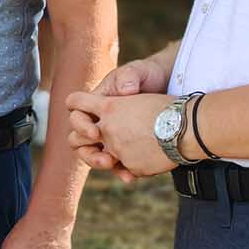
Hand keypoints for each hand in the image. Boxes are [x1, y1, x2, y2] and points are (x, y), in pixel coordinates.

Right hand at [66, 59, 169, 173]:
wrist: (172, 93)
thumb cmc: (150, 77)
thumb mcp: (139, 72)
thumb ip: (129, 77)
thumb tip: (124, 90)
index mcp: (97, 104)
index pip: (76, 116)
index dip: (81, 126)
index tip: (96, 131)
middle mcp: (100, 122)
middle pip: (79, 141)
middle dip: (88, 151)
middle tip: (105, 155)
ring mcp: (113, 137)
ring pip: (95, 155)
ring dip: (99, 163)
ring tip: (112, 165)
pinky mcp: (128, 148)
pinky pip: (118, 164)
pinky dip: (122, 171)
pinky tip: (131, 176)